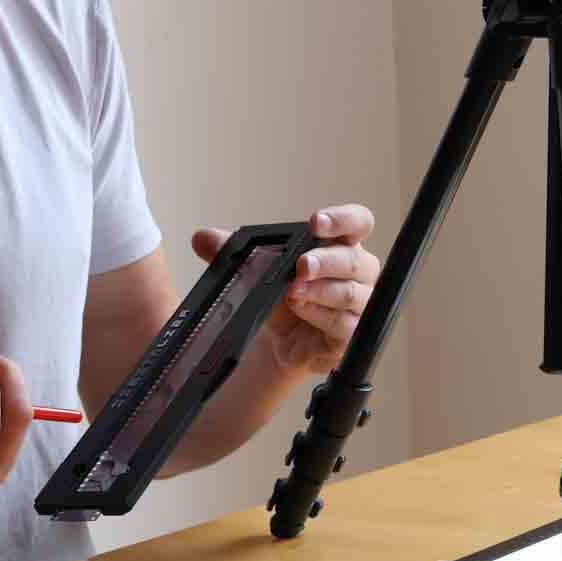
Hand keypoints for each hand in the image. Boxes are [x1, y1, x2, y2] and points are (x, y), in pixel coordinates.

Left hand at [192, 204, 380, 374]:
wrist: (283, 340)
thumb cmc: (281, 296)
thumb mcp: (256, 270)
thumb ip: (231, 251)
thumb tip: (202, 238)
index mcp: (341, 245)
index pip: (358, 222)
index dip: (343, 219)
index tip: (316, 223)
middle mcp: (358, 272)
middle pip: (355, 260)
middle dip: (327, 261)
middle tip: (302, 265)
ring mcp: (359, 303)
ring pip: (349, 293)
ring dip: (319, 292)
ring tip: (293, 293)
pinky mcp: (352, 333)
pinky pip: (343, 323)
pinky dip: (318, 316)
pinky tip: (300, 311)